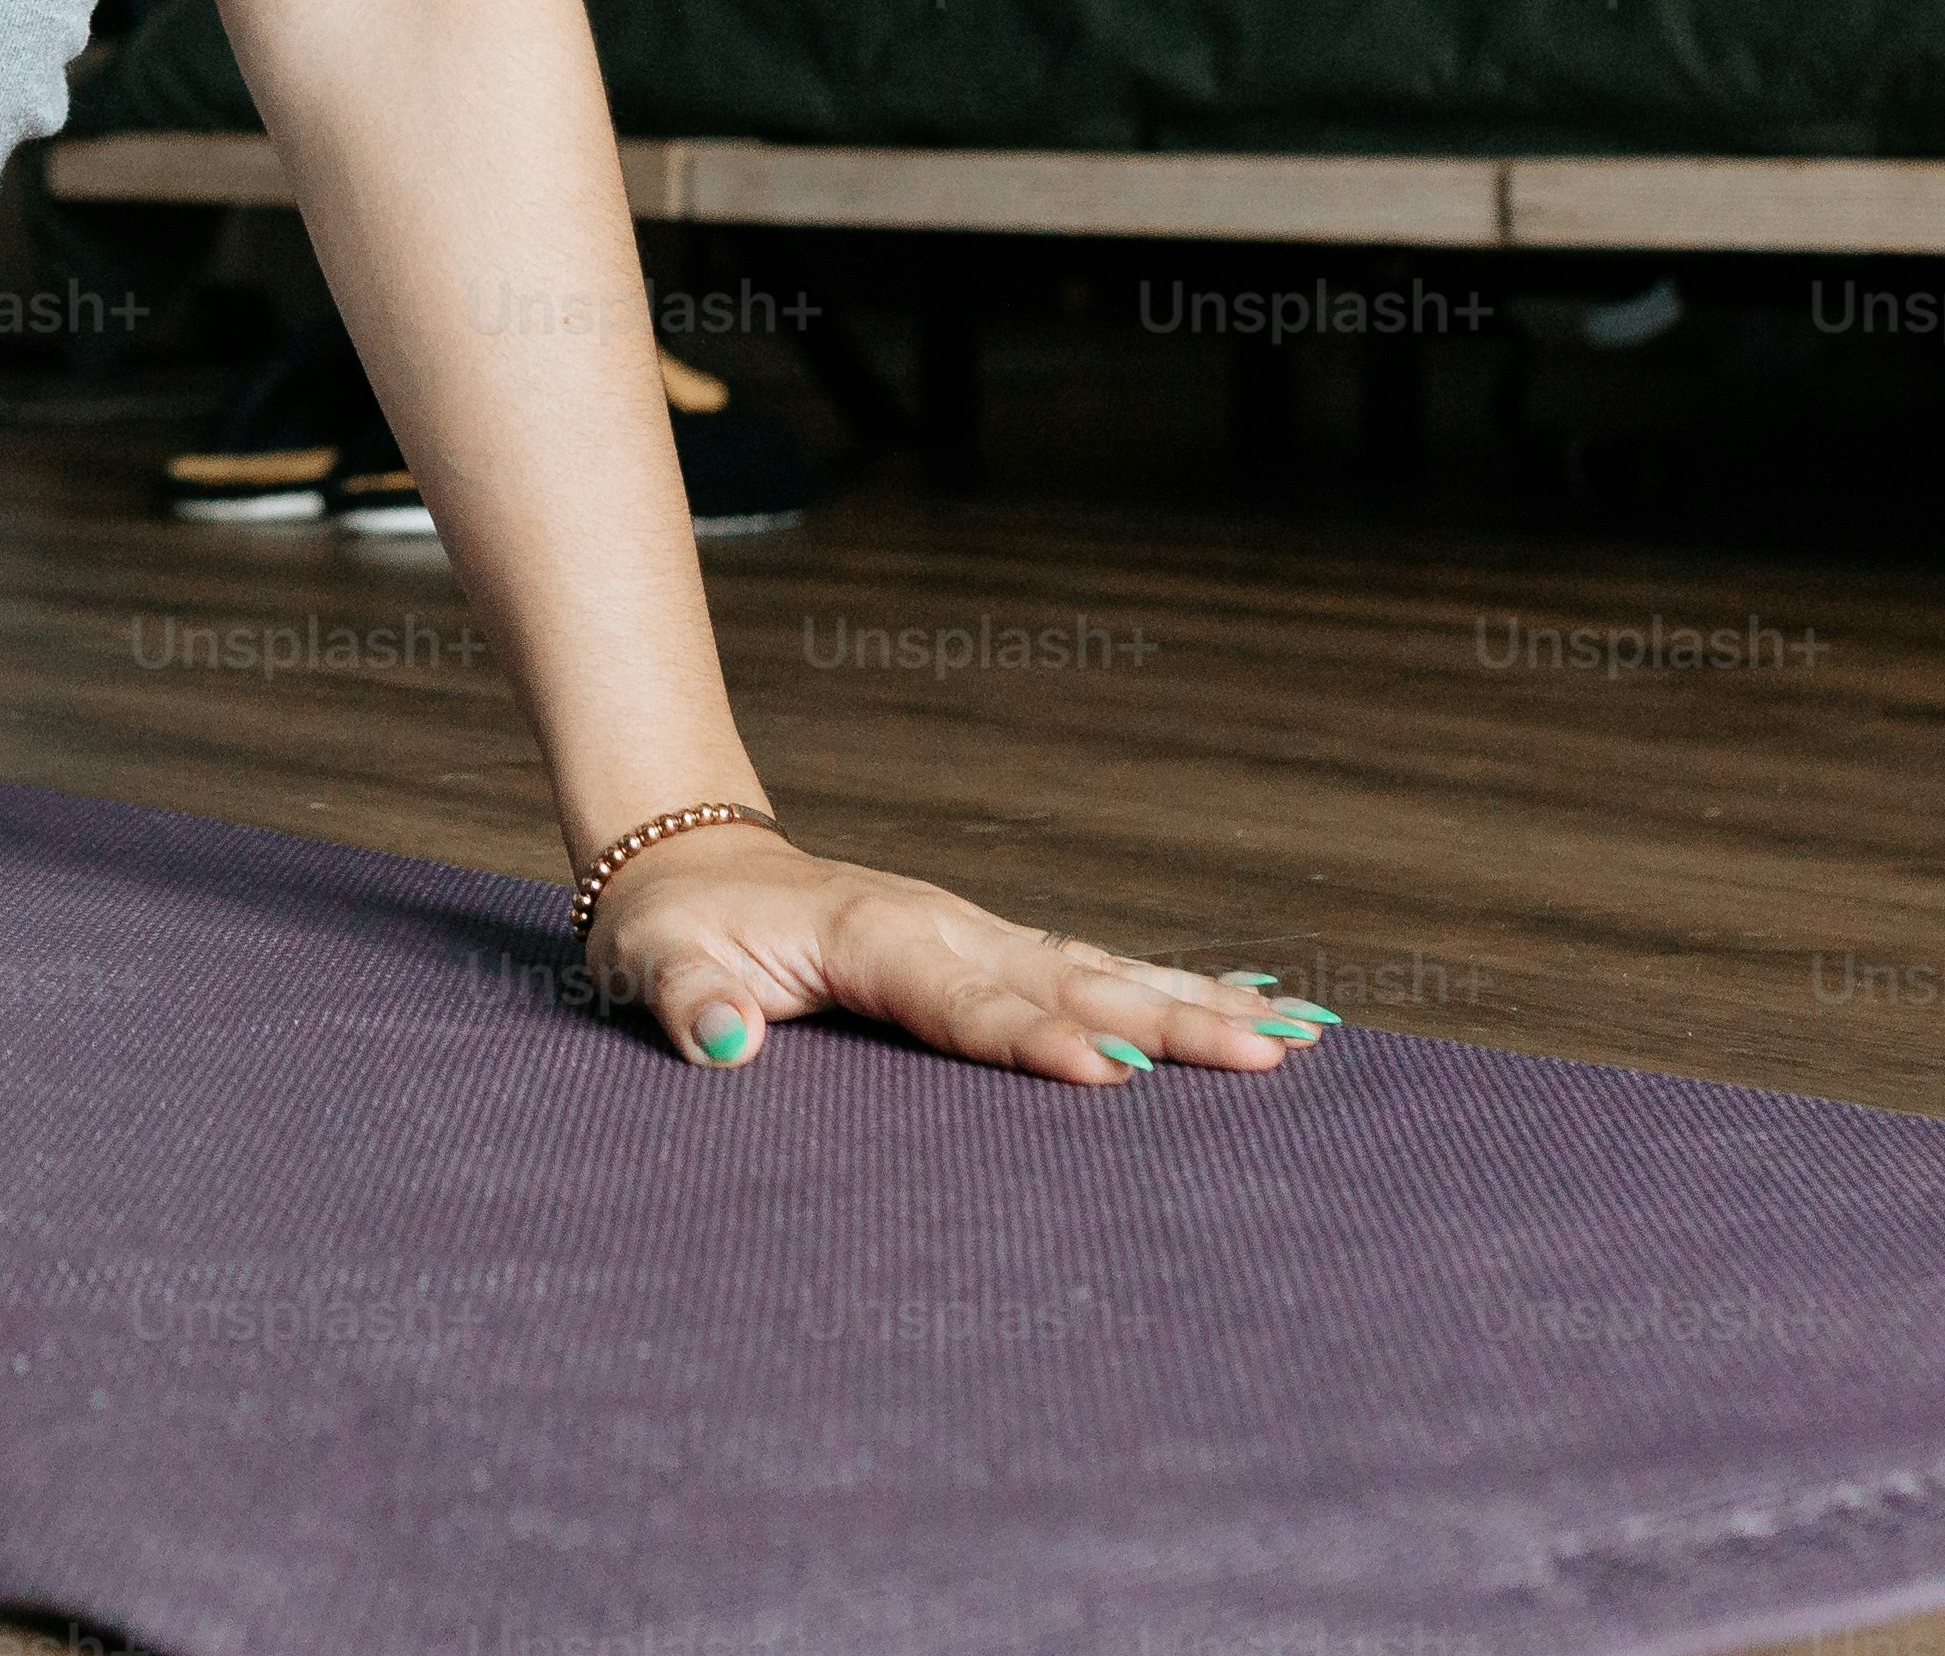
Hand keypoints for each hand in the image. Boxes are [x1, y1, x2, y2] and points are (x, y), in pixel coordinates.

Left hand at [576, 824, 1335, 1083]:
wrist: (685, 865)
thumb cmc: (667, 930)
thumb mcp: (647, 965)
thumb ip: (686, 1001)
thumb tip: (720, 1045)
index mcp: (870, 937)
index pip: (965, 1002)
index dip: (1035, 1041)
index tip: (1112, 1079)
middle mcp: (944, 926)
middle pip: (1070, 982)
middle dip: (1167, 1022)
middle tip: (1267, 1058)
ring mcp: (977, 932)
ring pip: (1102, 970)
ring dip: (1196, 1003)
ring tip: (1297, 1037)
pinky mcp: (993, 949)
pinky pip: (1095, 968)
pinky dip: (1174, 986)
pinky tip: (1256, 1007)